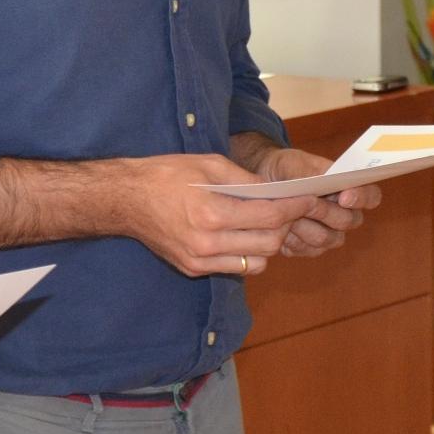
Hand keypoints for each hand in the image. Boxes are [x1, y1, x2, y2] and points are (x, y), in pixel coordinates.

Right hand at [119, 153, 321, 277]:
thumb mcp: (209, 165)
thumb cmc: (165, 175)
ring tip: (265, 224)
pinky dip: (246, 253)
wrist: (125, 199)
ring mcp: (199, 260)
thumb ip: (246, 180)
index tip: (308, 199)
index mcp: (211, 213)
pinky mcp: (193, 268)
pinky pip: (235, 268)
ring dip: (268, 244)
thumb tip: (278, 192)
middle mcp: (207, 243)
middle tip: (290, 210)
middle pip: (269, 244)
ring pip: (257, 263)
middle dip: (286, 226)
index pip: (270, 216)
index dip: (295, 208)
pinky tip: (241, 235)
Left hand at [247, 147, 379, 256]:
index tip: (344, 197)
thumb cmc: (286, 169)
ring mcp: (329, 234)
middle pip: (349, 221)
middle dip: (325, 212)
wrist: (265, 182)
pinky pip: (307, 250)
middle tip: (305, 204)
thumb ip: (312, 174)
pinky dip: (291, 239)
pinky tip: (280, 227)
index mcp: (350, 189)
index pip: (371, 196)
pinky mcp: (310, 248)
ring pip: (327, 239)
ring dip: (305, 226)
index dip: (362, 198)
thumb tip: (321, 183)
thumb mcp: (295, 164)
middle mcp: (345, 215)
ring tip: (287, 214)